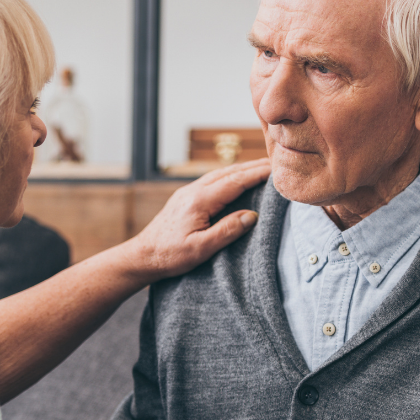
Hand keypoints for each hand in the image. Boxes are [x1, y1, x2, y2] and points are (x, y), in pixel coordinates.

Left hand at [123, 158, 270, 281]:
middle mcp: (193, 190)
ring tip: (263, 168)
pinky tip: (237, 180)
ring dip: (242, 169)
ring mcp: (188, 192)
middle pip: (229, 172)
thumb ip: (227, 231)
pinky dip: (230, 176)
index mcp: (199, 200)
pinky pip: (212, 180)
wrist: (142, 255)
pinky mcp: (185, 198)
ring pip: (220, 174)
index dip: (258, 174)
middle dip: (254, 166)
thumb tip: (252, 216)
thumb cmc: (170, 255)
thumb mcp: (201, 249)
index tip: (277, 169)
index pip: (235, 181)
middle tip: (277, 163)